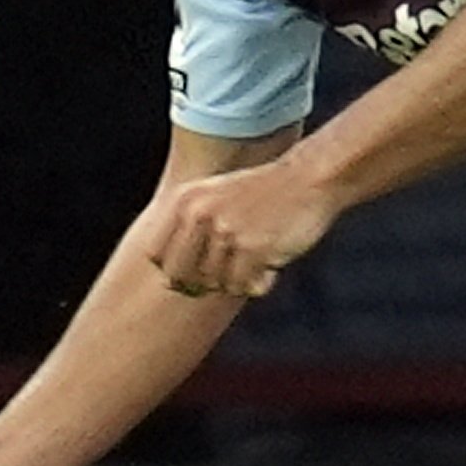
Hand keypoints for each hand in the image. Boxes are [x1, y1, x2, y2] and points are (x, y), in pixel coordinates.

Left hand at [149, 158, 335, 298]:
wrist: (310, 178)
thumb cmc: (264, 193)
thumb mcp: (214, 196)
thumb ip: (188, 227)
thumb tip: (168, 281)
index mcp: (184, 200)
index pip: (156, 255)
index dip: (175, 270)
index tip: (199, 268)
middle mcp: (199, 215)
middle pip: (181, 277)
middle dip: (203, 283)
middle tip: (231, 271)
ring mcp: (225, 231)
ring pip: (214, 284)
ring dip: (236, 280)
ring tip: (257, 258)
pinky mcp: (252, 248)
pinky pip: (242, 287)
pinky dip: (258, 283)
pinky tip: (271, 266)